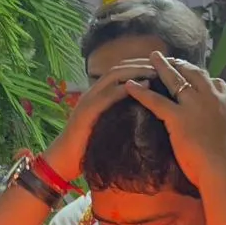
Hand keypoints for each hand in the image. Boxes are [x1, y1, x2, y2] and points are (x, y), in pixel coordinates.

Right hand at [44, 59, 159, 181]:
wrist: (63, 160)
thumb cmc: (87, 147)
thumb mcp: (107, 125)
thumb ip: (118, 114)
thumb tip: (141, 111)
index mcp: (97, 94)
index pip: (119, 72)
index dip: (138, 65)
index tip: (158, 66)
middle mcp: (92, 92)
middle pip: (118, 68)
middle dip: (140, 63)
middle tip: (162, 65)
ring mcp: (88, 100)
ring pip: (113, 76)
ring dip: (136, 71)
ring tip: (155, 71)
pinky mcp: (87, 111)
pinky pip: (108, 95)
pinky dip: (126, 88)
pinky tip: (144, 87)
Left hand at [126, 52, 225, 189]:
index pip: (216, 82)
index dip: (204, 79)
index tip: (197, 78)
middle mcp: (211, 97)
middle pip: (194, 74)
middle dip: (182, 65)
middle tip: (171, 59)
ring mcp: (193, 105)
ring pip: (175, 79)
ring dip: (162, 66)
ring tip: (153, 56)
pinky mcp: (177, 117)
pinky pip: (155, 100)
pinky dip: (141, 92)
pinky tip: (130, 85)